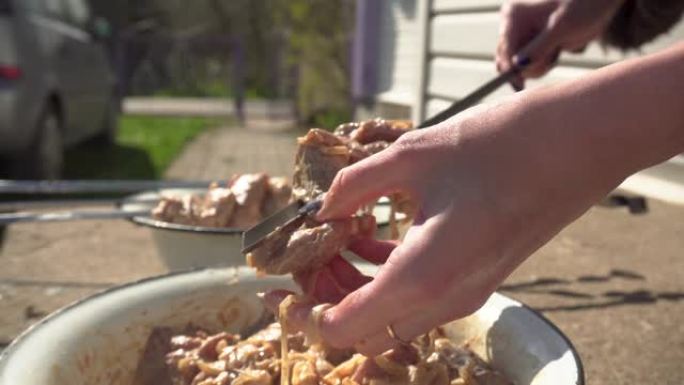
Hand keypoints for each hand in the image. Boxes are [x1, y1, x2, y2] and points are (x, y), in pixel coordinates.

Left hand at [263, 99, 626, 355]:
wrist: (572, 147)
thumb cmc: (495, 148)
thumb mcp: (410, 157)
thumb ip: (354, 187)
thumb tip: (323, 207)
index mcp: (419, 277)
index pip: (343, 329)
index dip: (303, 314)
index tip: (280, 289)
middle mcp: (443, 300)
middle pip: (365, 328)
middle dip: (327, 298)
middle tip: (310, 254)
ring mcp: (466, 295)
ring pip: (392, 316)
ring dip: (356, 288)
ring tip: (337, 240)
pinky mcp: (479, 280)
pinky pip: (419, 297)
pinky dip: (387, 277)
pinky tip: (374, 235)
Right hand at [497, 0, 624, 88]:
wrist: (601, 3)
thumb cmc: (583, 6)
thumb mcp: (562, 28)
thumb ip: (539, 48)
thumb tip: (519, 65)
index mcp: (513, 15)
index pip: (505, 48)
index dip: (510, 67)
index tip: (519, 84)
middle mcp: (513, 25)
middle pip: (507, 59)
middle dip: (528, 64)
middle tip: (552, 56)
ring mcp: (522, 36)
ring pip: (518, 65)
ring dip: (538, 65)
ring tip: (558, 50)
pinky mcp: (532, 45)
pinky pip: (529, 65)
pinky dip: (542, 65)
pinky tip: (557, 51)